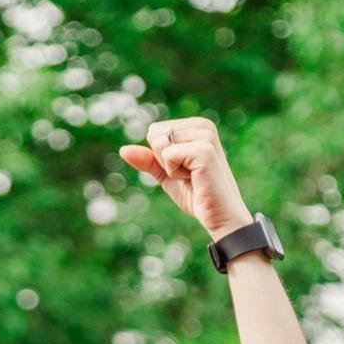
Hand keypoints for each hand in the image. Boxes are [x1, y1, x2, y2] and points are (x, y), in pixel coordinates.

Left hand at [120, 117, 252, 240]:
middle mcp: (203, 126)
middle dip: (163, 160)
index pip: (154, 131)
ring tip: (192, 177)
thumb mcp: (166, 174)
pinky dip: (174, 173)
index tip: (183, 169)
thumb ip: (147, 160)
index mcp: (196, 126)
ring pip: (159, 143)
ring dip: (170, 167)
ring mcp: (205, 136)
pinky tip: (194, 179)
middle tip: (187, 174)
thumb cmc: (197, 195)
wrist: (220, 217)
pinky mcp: (204, 151)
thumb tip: (123, 150)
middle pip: (154, 134)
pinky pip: (168, 156)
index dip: (160, 156)